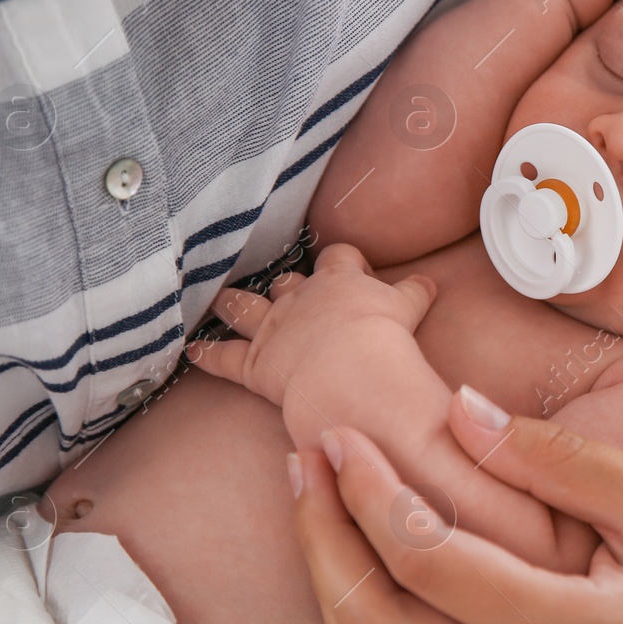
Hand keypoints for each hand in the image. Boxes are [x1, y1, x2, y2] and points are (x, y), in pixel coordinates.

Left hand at [187, 242, 434, 413]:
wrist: (353, 366)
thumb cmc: (383, 335)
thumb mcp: (408, 307)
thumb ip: (414, 292)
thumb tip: (429, 282)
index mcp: (338, 281)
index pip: (339, 257)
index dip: (345, 261)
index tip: (353, 268)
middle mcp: (300, 299)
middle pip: (287, 282)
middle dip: (287, 285)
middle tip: (287, 288)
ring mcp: (273, 330)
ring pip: (246, 309)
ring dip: (232, 304)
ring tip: (220, 298)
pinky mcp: (255, 364)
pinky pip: (223, 358)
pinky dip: (206, 353)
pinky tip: (192, 350)